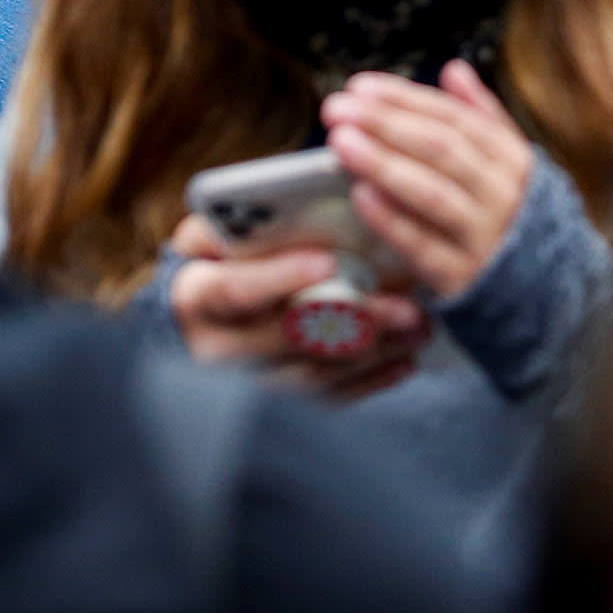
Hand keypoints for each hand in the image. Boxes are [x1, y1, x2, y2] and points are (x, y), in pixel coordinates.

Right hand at [166, 216, 429, 400]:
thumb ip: (242, 222)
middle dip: (351, 322)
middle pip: (286, 339)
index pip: (235, 289)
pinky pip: (327, 397)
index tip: (329, 261)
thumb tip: (300, 209)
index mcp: (194, 296)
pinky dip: (369, 380)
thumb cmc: (212, 258)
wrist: (194, 315)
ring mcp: (247, 382)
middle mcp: (216, 349)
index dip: (281, 277)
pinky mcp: (276, 403)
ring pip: (315, 373)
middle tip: (405, 307)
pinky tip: (404, 357)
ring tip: (418, 326)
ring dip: (373, 352)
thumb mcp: (210, 232)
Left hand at [321, 60, 533, 300]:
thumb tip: (454, 69)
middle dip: (386, 124)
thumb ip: (482, 118)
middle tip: (337, 108)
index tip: (358, 86)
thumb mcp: (508, 167)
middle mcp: (503, 196)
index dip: (406, 99)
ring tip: (341, 143)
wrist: (547, 299)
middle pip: (442, 150)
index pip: (455, 119)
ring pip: (433, 194)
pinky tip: (360, 196)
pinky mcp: (463, 279)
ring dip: (385, 165)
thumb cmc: (510, 219)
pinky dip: (392, 220)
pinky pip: (424, 247)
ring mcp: (485, 238)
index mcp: (512, 161)